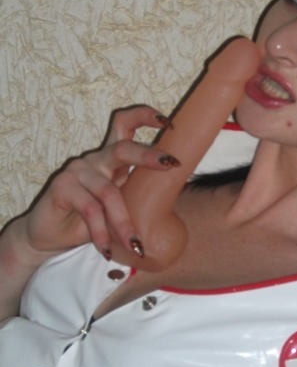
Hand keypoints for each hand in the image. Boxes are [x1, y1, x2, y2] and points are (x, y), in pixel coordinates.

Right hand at [19, 105, 179, 259]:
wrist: (50, 238)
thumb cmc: (89, 221)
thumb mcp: (120, 206)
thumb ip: (138, 196)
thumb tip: (177, 197)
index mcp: (111, 158)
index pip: (125, 124)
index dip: (145, 116)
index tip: (168, 122)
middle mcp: (96, 159)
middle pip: (122, 148)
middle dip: (149, 155)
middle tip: (171, 165)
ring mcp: (78, 170)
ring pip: (109, 192)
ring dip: (124, 222)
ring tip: (136, 246)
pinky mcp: (62, 187)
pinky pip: (90, 209)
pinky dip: (101, 232)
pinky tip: (107, 250)